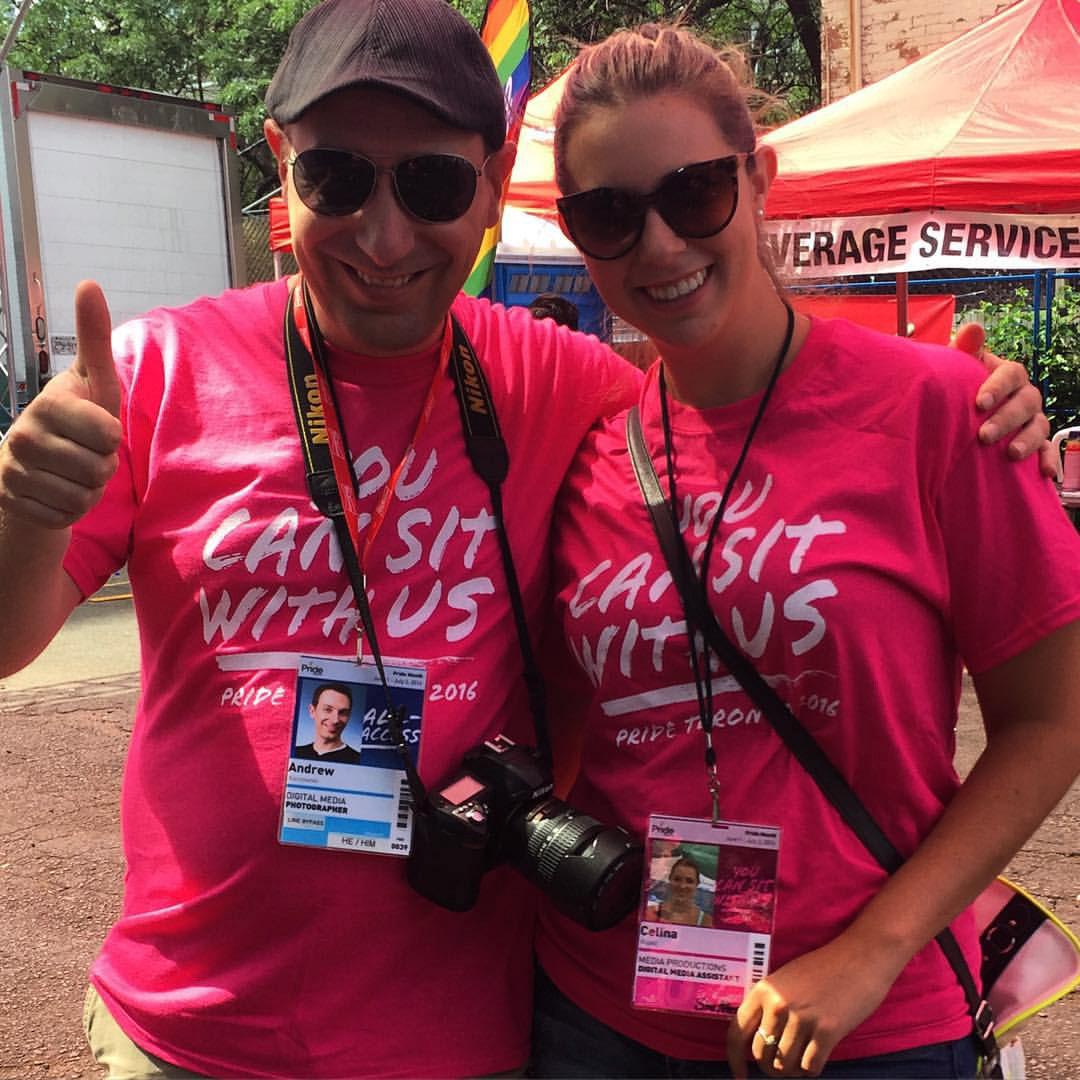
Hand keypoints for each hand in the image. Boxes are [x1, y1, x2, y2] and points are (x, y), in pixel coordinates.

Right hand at [0, 281, 121, 527]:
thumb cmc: (75, 418)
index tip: (96, 428)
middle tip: (84, 454)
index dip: (113, 438)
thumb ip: (93, 336)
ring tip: (72, 471)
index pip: (110, 436)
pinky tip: (58, 491)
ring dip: (89, 490)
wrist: (32, 465)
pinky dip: (71, 510)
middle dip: (102, 467)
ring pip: (84, 497)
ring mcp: (14, 472)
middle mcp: (23, 437)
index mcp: (49, 405)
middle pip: (99, 470)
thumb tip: (90, 282)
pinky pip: (67, 517)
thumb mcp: (91, 379)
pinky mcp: (14, 503)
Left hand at [726, 938, 900, 1077]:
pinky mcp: (828, 1031)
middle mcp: (779, 1004)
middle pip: (760, 1054)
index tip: (741, 1074)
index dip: (735, 1059)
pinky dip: (810, 1069)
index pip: (737, 1032)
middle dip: (769, 1065)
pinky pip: (809, 1067)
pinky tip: (815, 1058)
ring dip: (791, 1070)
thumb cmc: (823, 969)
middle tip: (781, 1063)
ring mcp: (803, 1018)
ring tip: (800, 1059)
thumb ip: (769, 1005)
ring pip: (784, 1066)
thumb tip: (758, 1040)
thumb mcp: (785, 979)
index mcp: (764, 989)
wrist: (860, 957)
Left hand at [952, 322, 1053, 475]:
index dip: (997, 387)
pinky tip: (1045, 473)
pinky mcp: (1034, 443)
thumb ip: (964, 351)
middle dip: (1006, 419)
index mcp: (1008, 375)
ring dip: (1027, 440)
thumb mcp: (957, 370)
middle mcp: (1025, 395)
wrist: (959, 415)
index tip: (979, 403)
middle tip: (983, 436)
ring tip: (1010, 454)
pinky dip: (1048, 459)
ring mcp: (1032, 419)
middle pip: (1025, 403)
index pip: (1011, 374)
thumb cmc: (958, 388)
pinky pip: (1047, 450)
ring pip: (1039, 426)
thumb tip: (972, 328)